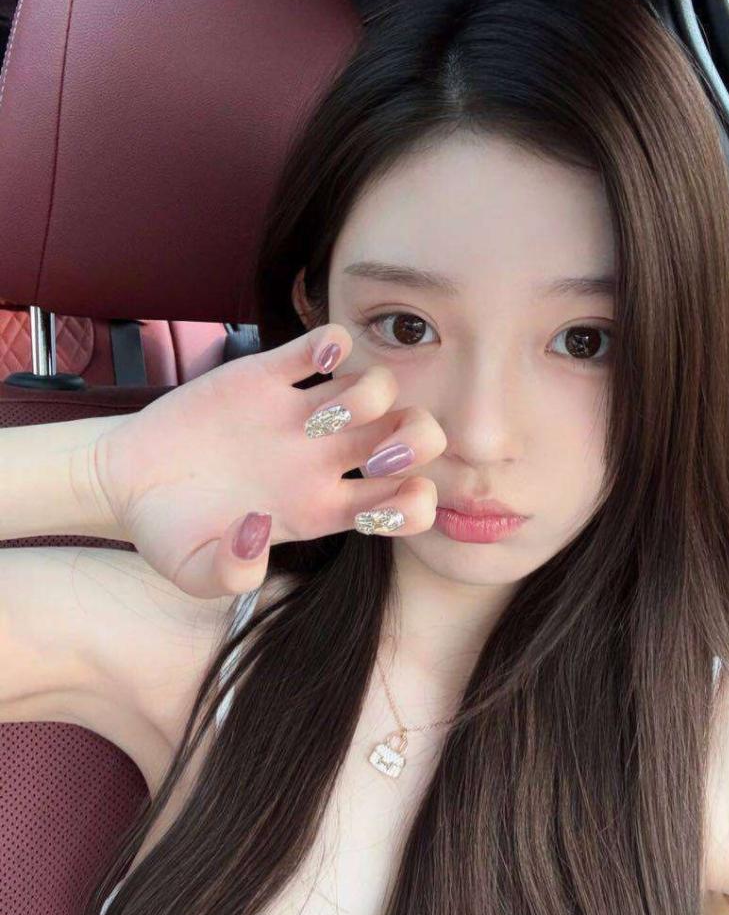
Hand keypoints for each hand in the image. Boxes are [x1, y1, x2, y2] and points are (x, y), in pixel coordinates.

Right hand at [90, 323, 445, 598]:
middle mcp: (322, 460)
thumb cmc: (168, 530)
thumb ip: (230, 573)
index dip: (416, 504)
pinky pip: (323, 345)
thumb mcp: (192, 572)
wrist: (126, 481)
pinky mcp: (268, 375)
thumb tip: (259, 529)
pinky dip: (333, 342)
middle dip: (416, 441)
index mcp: (319, 509)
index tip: (380, 504)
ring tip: (322, 415)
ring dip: (370, 395)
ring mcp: (299, 414)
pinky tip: (315, 358)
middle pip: (411, 437)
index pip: (403, 504)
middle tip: (381, 453)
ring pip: (377, 387)